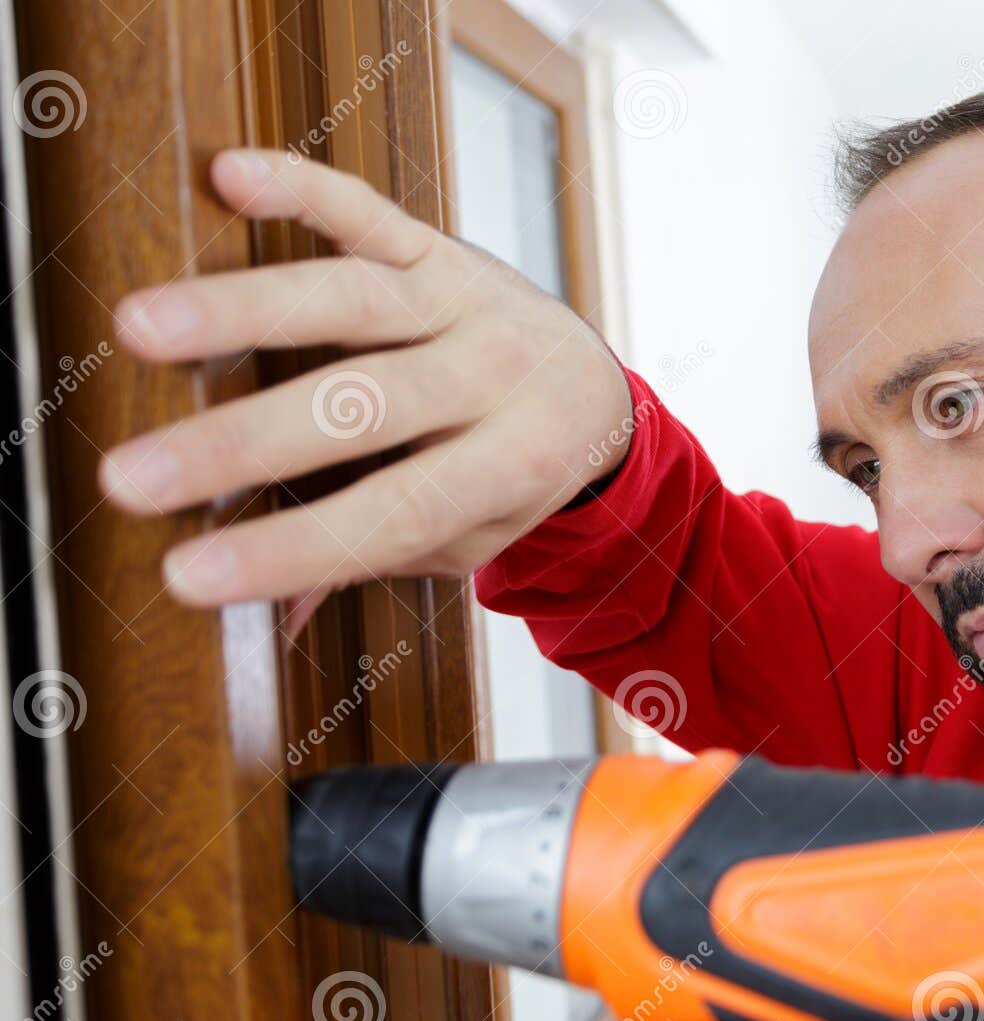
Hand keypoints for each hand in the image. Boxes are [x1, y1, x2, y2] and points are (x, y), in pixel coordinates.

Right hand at [100, 149, 629, 628]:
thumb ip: (380, 560)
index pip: (391, 513)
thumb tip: (274, 622)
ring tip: (144, 330)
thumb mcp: (472, 534)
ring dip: (241, 312)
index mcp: (510, 464)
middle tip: (129, 477)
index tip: (187, 576)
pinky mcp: (437, 247)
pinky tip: (230, 177)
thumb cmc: (512, 477)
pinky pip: (368, 211)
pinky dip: (302, 190)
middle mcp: (492, 374)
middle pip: (359, 407)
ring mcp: (464, 300)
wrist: (596, 390)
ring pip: (350, 300)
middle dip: (240, 445)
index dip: (290, 549)